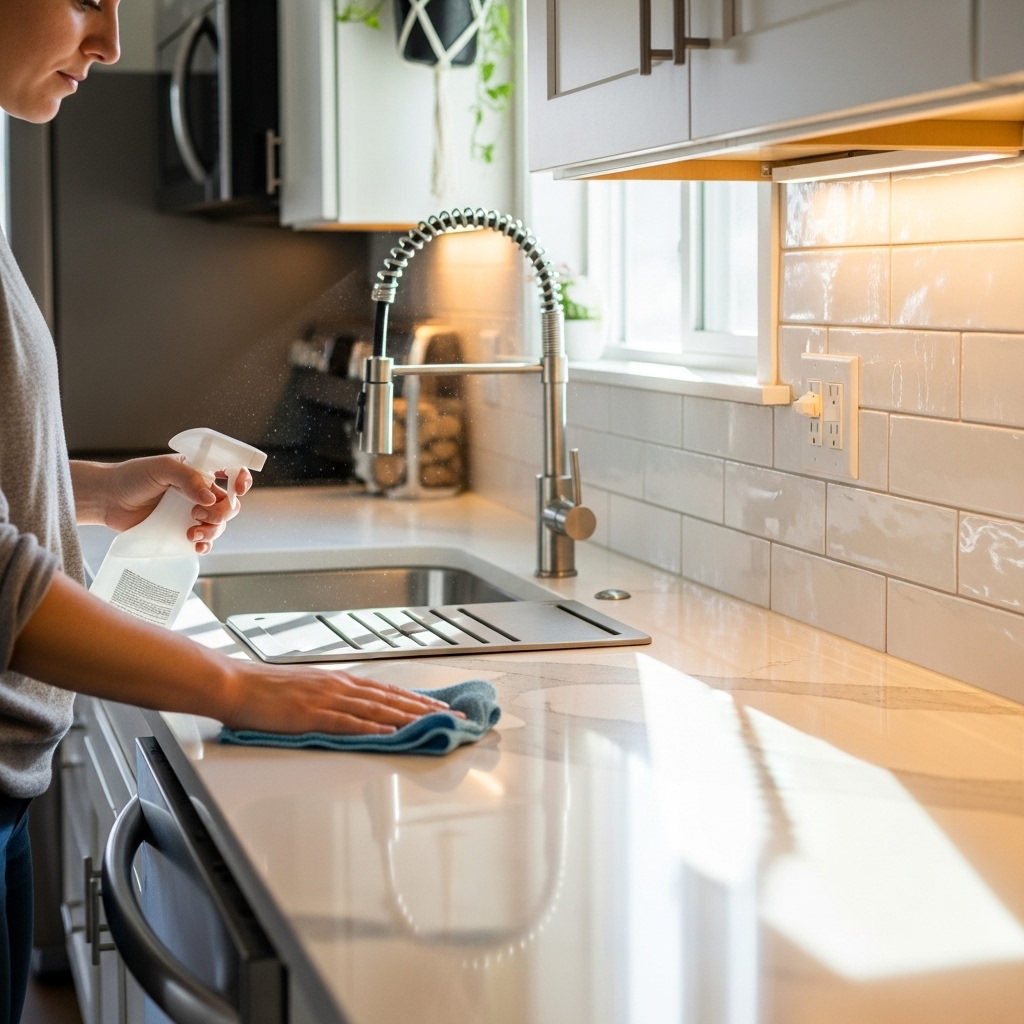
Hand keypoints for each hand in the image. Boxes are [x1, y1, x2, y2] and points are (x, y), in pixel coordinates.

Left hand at [72, 456, 251, 553]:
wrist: (107, 499)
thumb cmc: (132, 477)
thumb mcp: (162, 468)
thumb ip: (189, 479)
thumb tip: (211, 499)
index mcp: (199, 473)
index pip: (232, 472)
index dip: (242, 480)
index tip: (238, 489)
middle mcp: (199, 494)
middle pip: (229, 505)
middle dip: (221, 513)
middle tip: (196, 514)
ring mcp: (191, 514)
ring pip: (219, 526)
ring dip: (211, 531)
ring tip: (189, 533)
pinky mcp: (180, 532)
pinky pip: (204, 542)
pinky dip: (205, 546)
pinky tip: (195, 546)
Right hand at [225, 662, 463, 734]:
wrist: (234, 685)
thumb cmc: (265, 689)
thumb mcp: (307, 689)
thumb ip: (331, 698)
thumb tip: (353, 708)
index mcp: (339, 681)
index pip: (387, 691)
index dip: (416, 699)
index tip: (441, 706)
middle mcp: (339, 686)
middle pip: (391, 699)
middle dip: (425, 708)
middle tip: (453, 715)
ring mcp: (327, 700)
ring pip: (377, 709)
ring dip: (408, 717)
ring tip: (434, 724)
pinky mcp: (311, 715)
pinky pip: (346, 723)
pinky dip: (370, 729)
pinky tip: (388, 734)